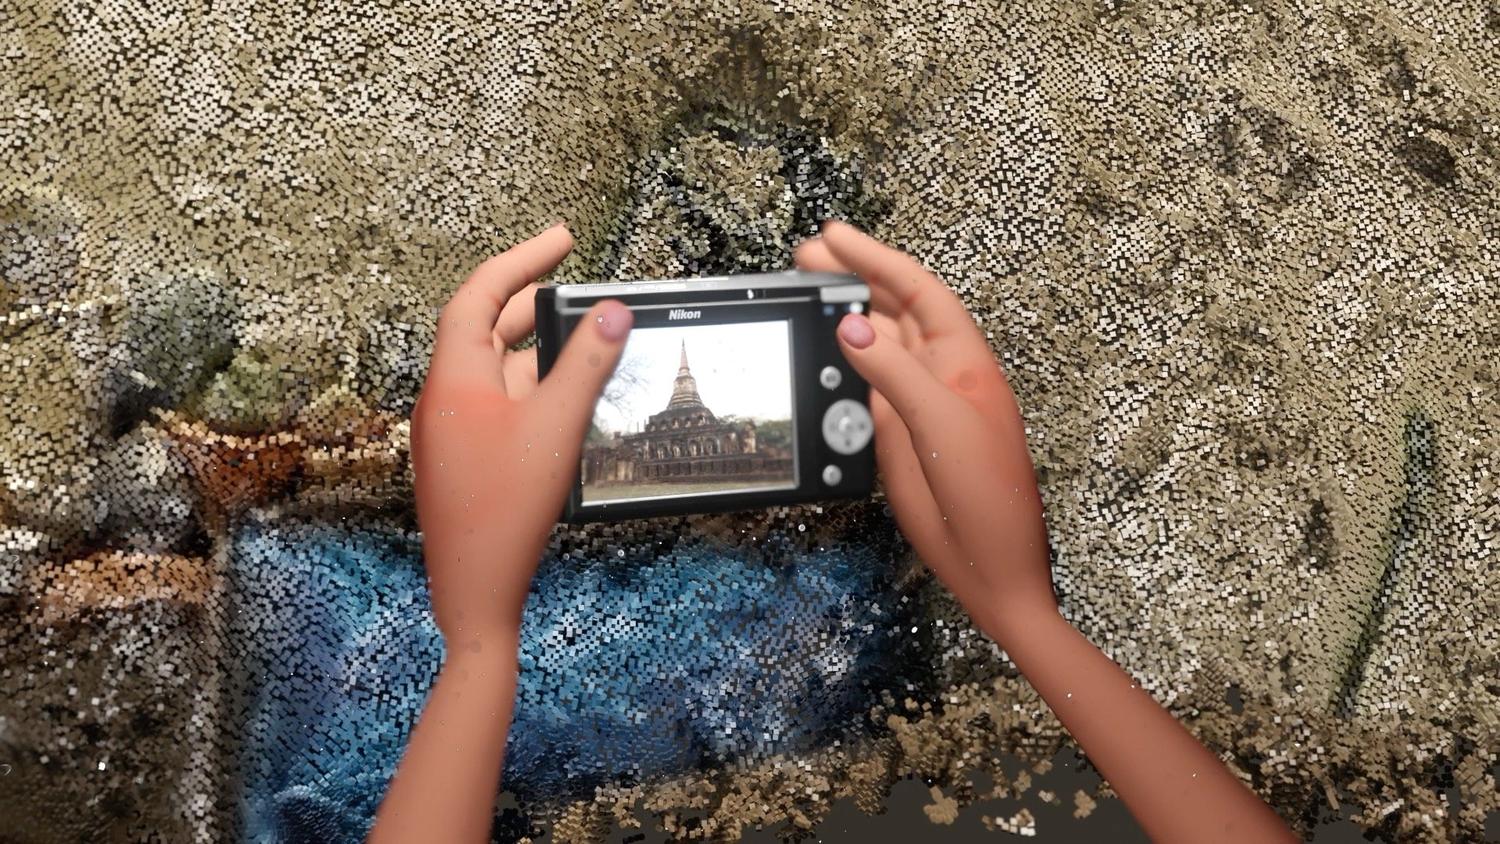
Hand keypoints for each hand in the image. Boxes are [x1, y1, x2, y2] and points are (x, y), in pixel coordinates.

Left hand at [410, 223, 632, 646]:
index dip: (521, 260)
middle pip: (486, 329)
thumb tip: (612, 313)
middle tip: (578, 286)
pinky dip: (533, 390)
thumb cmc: (505, 513)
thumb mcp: (557, 427)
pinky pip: (499, 406)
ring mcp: (452, 431)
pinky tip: (570, 404)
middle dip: (534, 304)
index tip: (562, 238)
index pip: (480, 295)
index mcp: (454, 379)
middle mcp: (445, 399)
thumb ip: (587, 365)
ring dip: (539, 352)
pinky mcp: (465, 460)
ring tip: (589, 344)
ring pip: (497, 371)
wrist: (473, 593)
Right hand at [795, 221, 1054, 635]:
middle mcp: (940, 375)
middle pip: (893, 309)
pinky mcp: (897, 436)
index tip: (834, 235)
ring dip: (842, 317)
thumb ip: (893, 371)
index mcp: (964, 360)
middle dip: (852, 277)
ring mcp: (916, 404)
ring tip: (804, 294)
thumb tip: (850, 324)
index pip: (917, 290)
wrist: (991, 566)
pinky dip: (838, 366)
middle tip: (805, 257)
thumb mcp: (940, 423)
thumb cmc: (989, 496)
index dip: (877, 258)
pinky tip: (817, 352)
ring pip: (875, 345)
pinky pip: (862, 389)